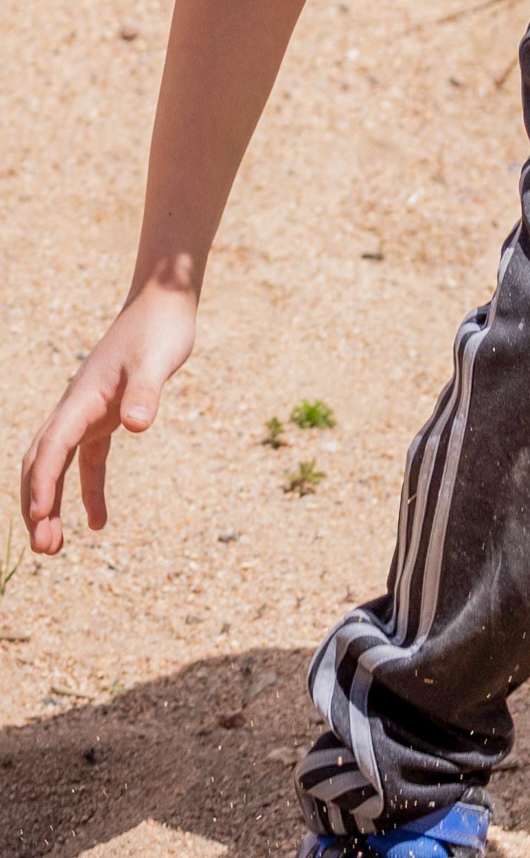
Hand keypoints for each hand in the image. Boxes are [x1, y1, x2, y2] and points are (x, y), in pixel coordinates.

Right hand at [19, 282, 197, 553]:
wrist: (164, 307)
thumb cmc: (160, 332)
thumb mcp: (157, 363)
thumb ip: (145, 394)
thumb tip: (135, 426)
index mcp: (81, 400)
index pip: (52, 449)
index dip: (43, 484)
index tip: (39, 518)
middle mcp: (75, 409)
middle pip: (43, 463)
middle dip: (38, 506)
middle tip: (45, 550)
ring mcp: (88, 414)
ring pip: (57, 466)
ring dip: (53, 504)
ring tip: (55, 547)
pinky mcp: (107, 417)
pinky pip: (88, 462)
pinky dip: (88, 491)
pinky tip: (98, 522)